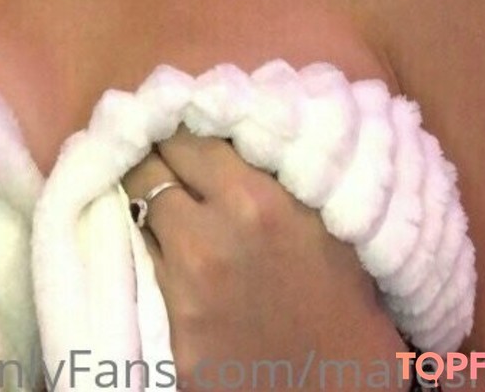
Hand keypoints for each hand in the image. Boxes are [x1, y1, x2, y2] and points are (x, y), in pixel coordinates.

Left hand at [123, 128, 404, 386]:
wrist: (344, 389)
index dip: (179, 127)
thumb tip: (230, 119)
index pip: (184, 136)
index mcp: (255, 199)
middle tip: (161, 157)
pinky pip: (146, 270)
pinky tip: (170, 253)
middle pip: (147, 169)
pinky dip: (154, 255)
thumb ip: (272, 168)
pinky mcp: (172, 331)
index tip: (179, 123)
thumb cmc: (346, 296)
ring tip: (165, 202)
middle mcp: (209, 237)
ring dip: (149, 206)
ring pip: (137, 216)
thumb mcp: (320, 214)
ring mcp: (184, 288)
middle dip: (153, 158)